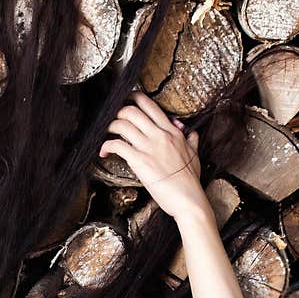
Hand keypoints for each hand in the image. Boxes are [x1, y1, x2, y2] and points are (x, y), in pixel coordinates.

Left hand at [99, 91, 207, 218]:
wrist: (188, 199)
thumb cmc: (190, 180)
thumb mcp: (194, 154)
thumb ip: (191, 140)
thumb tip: (191, 132)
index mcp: (172, 131)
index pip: (150, 105)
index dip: (133, 98)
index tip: (124, 101)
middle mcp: (160, 135)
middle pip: (132, 110)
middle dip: (117, 112)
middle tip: (111, 119)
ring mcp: (149, 147)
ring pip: (122, 124)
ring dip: (109, 127)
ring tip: (104, 134)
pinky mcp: (140, 161)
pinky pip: (117, 145)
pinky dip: (106, 146)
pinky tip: (103, 152)